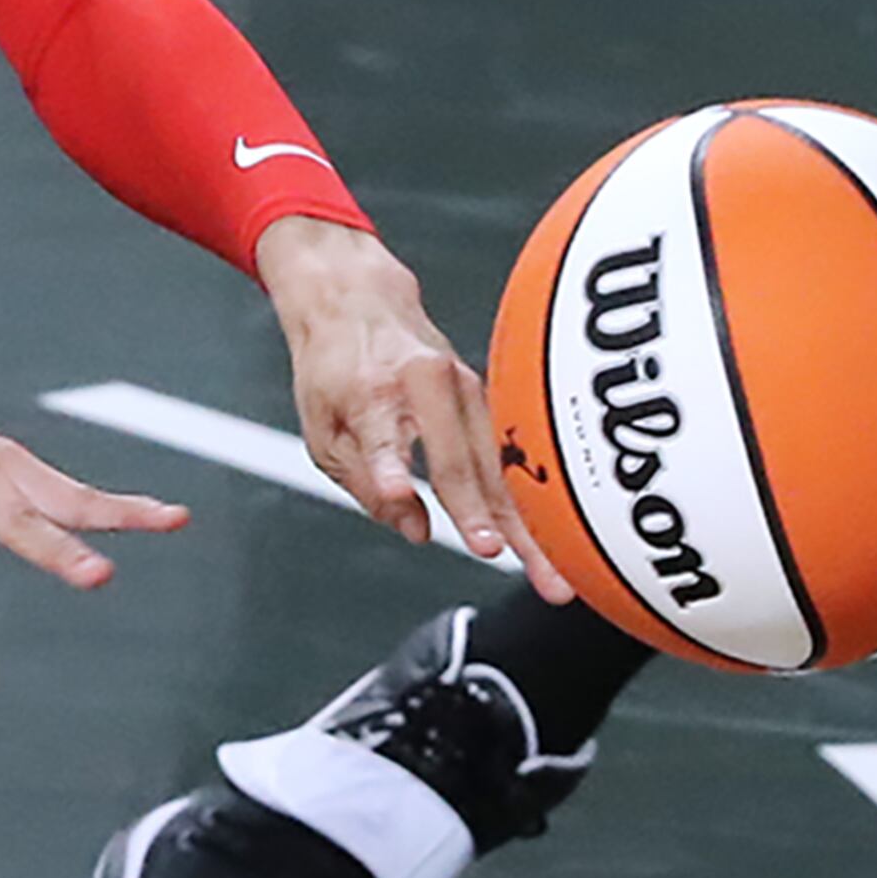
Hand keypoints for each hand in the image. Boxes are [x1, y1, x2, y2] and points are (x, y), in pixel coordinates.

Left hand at [253, 216, 571, 601]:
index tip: (398, 494)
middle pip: (461, 463)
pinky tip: (552, 543)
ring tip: (554, 576)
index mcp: (371, 390)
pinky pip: (510, 459)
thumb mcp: (322, 430)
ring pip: (501, 467)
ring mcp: (466, 389)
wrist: (358, 301)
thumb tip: (416, 531)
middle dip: (486, 518)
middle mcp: (427, 384)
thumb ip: (364, 482)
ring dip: (529, 525)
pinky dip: (530, 504)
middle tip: (503, 560)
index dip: (389, 467)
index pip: (384, 436)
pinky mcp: (486, 398)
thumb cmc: (334, 370)